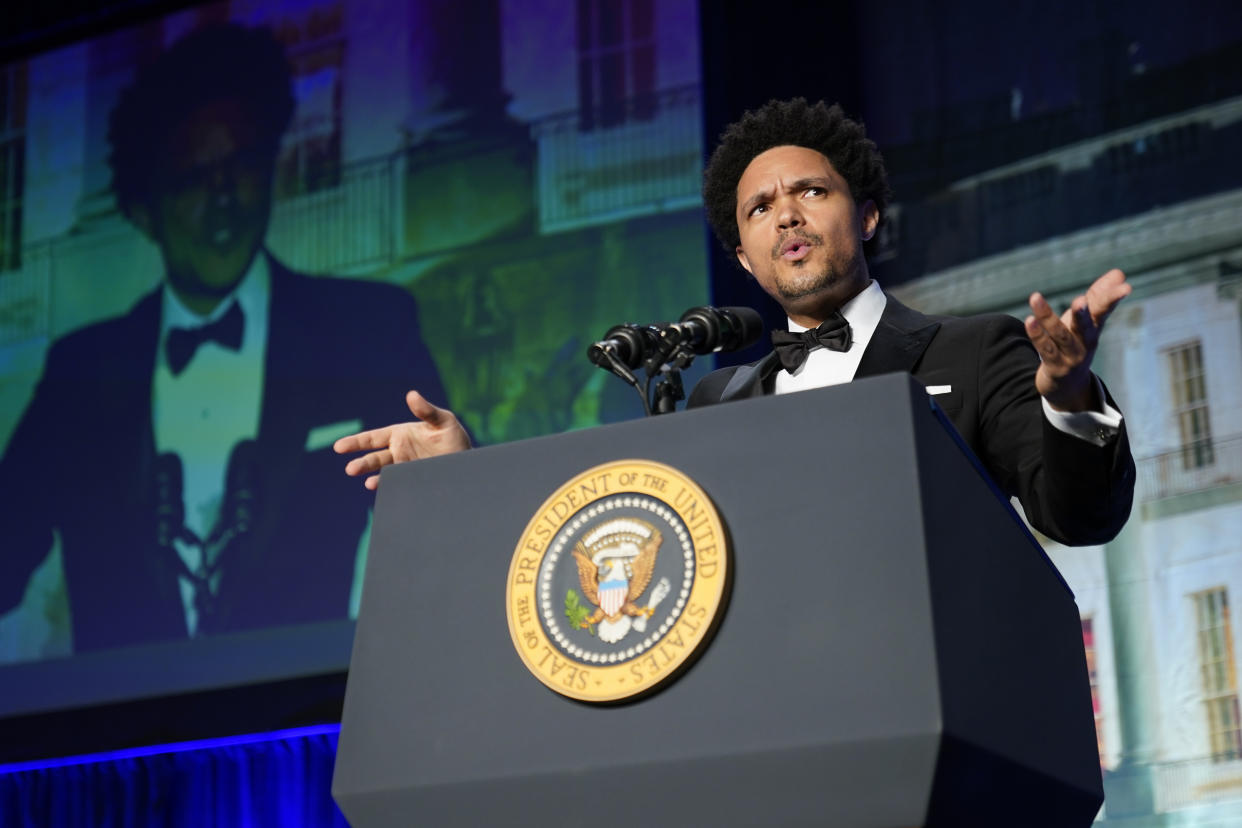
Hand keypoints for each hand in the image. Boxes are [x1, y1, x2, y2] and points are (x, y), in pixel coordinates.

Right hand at [334, 390, 470, 489]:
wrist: (467, 464)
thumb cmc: (454, 439)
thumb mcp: (444, 421)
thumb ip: (427, 411)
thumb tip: (411, 395)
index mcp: (401, 435)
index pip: (373, 438)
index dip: (356, 442)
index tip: (339, 447)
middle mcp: (399, 452)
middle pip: (374, 458)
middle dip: (361, 463)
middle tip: (350, 469)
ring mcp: (404, 468)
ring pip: (383, 472)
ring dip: (372, 476)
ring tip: (365, 481)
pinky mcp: (412, 481)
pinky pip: (396, 484)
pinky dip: (387, 486)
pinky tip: (378, 487)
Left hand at [1025, 269, 1130, 411]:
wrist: (1068, 385)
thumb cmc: (1076, 343)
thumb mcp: (1087, 320)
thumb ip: (1099, 296)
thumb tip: (1119, 273)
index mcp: (1094, 327)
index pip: (1104, 309)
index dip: (1113, 298)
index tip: (1125, 287)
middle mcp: (1086, 342)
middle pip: (1085, 325)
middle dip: (1083, 313)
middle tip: (1080, 300)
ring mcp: (1071, 356)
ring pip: (1060, 335)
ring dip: (1047, 317)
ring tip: (1035, 297)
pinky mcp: (1055, 366)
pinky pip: (1045, 349)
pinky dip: (1037, 335)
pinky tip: (1029, 320)